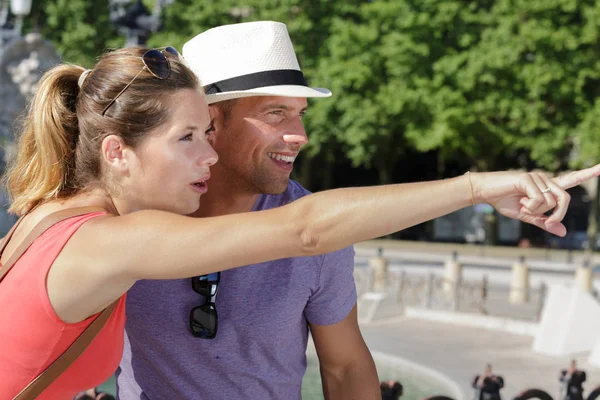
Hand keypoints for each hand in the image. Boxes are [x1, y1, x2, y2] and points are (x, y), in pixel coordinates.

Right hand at [471, 164, 599, 235]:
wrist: (485, 193)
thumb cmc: (504, 201)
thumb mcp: (527, 215)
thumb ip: (545, 222)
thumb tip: (563, 232)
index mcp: (546, 187)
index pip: (572, 179)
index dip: (588, 173)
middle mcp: (545, 179)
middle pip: (565, 198)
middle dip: (557, 214)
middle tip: (545, 223)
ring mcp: (538, 177)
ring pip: (551, 201)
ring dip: (537, 210)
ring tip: (522, 205)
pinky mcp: (529, 178)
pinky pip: (540, 199)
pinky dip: (530, 206)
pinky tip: (520, 201)